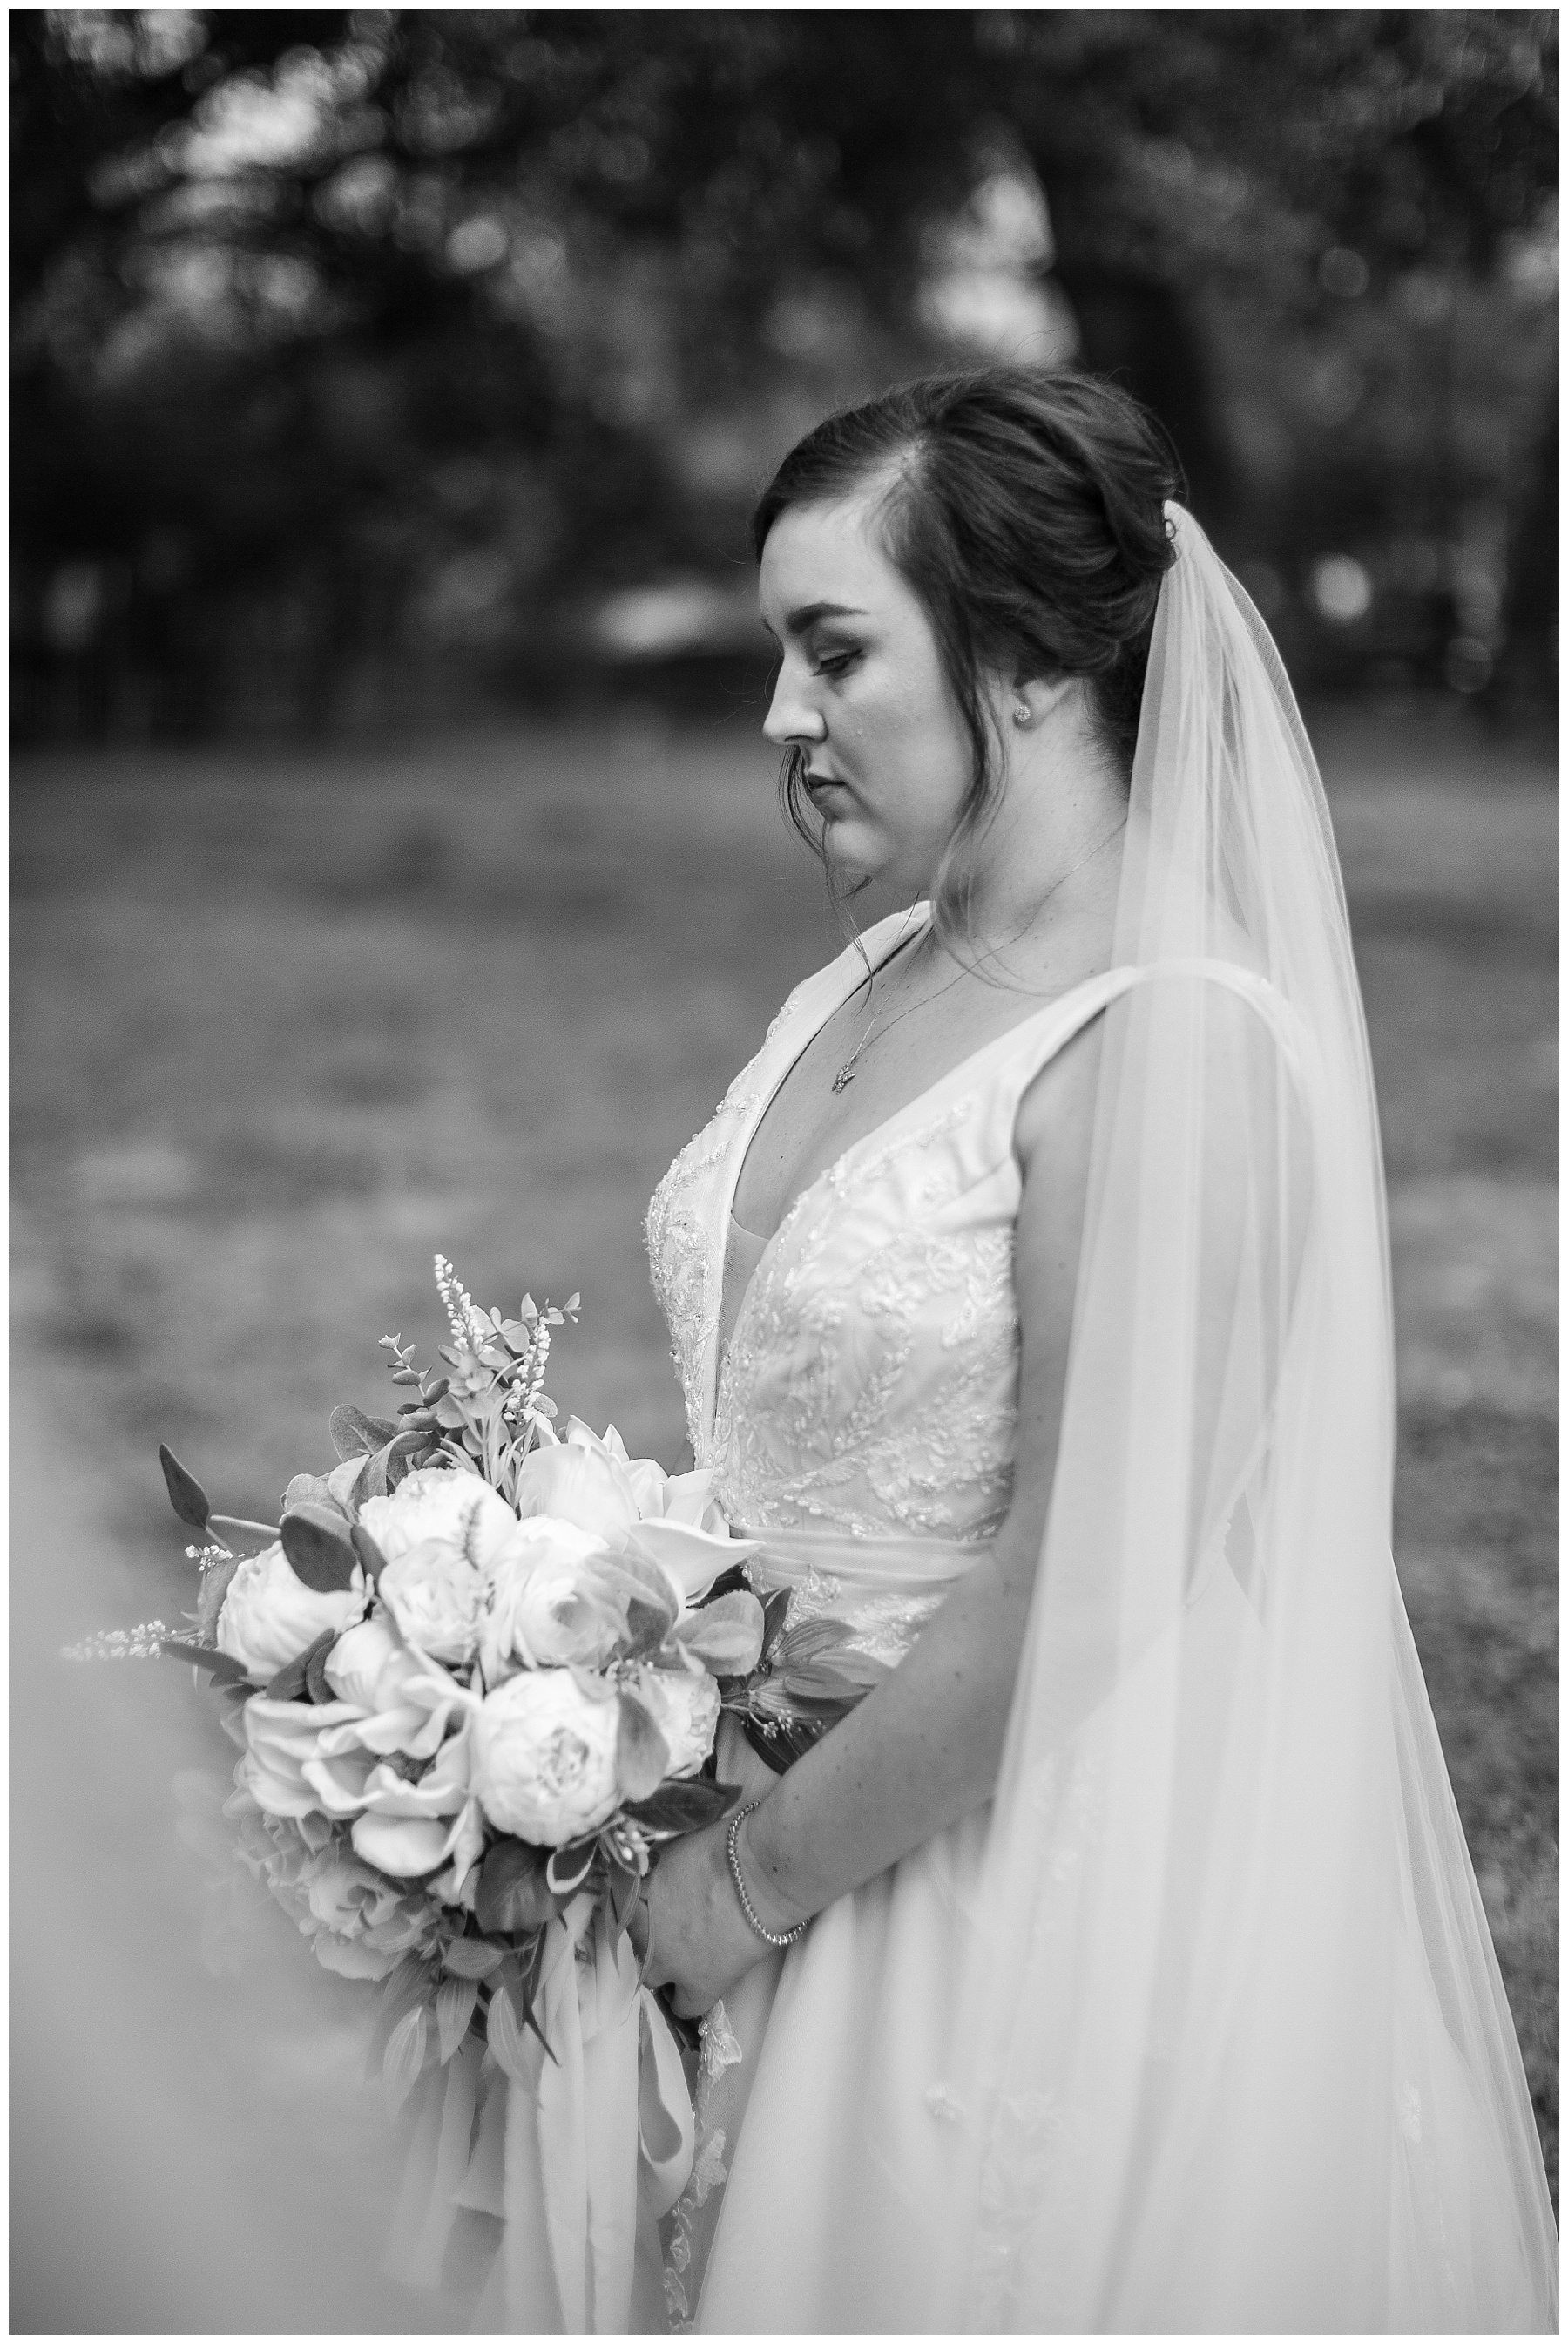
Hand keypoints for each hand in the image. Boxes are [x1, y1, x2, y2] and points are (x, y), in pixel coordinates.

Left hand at [628, 1719, 787, 2017]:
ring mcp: (669, 1960)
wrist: (763, 1867)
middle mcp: (642, 1928)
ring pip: (651, 1978)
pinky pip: (683, 2008)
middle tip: (676, 1927)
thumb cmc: (729, 1839)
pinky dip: (689, 1999)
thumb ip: (658, 1859)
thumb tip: (652, 1857)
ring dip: (666, 1968)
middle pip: (633, 1944)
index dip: (636, 1910)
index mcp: (634, 1890)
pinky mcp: (700, 1984)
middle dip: (650, 1937)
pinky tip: (701, 1986)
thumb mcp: (679, 1841)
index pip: (617, 1910)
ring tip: (690, 1955)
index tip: (652, 1907)